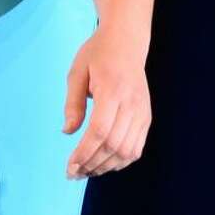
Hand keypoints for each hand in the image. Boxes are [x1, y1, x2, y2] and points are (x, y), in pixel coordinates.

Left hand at [60, 28, 151, 176]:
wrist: (127, 41)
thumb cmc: (98, 54)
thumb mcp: (77, 72)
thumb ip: (72, 103)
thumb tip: (67, 132)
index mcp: (112, 90)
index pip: (99, 131)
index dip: (84, 153)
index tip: (69, 166)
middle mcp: (131, 103)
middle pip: (113, 145)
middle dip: (91, 164)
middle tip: (73, 174)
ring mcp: (142, 111)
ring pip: (126, 151)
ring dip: (105, 166)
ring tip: (86, 171)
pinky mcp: (146, 117)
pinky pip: (137, 148)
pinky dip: (121, 161)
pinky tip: (104, 164)